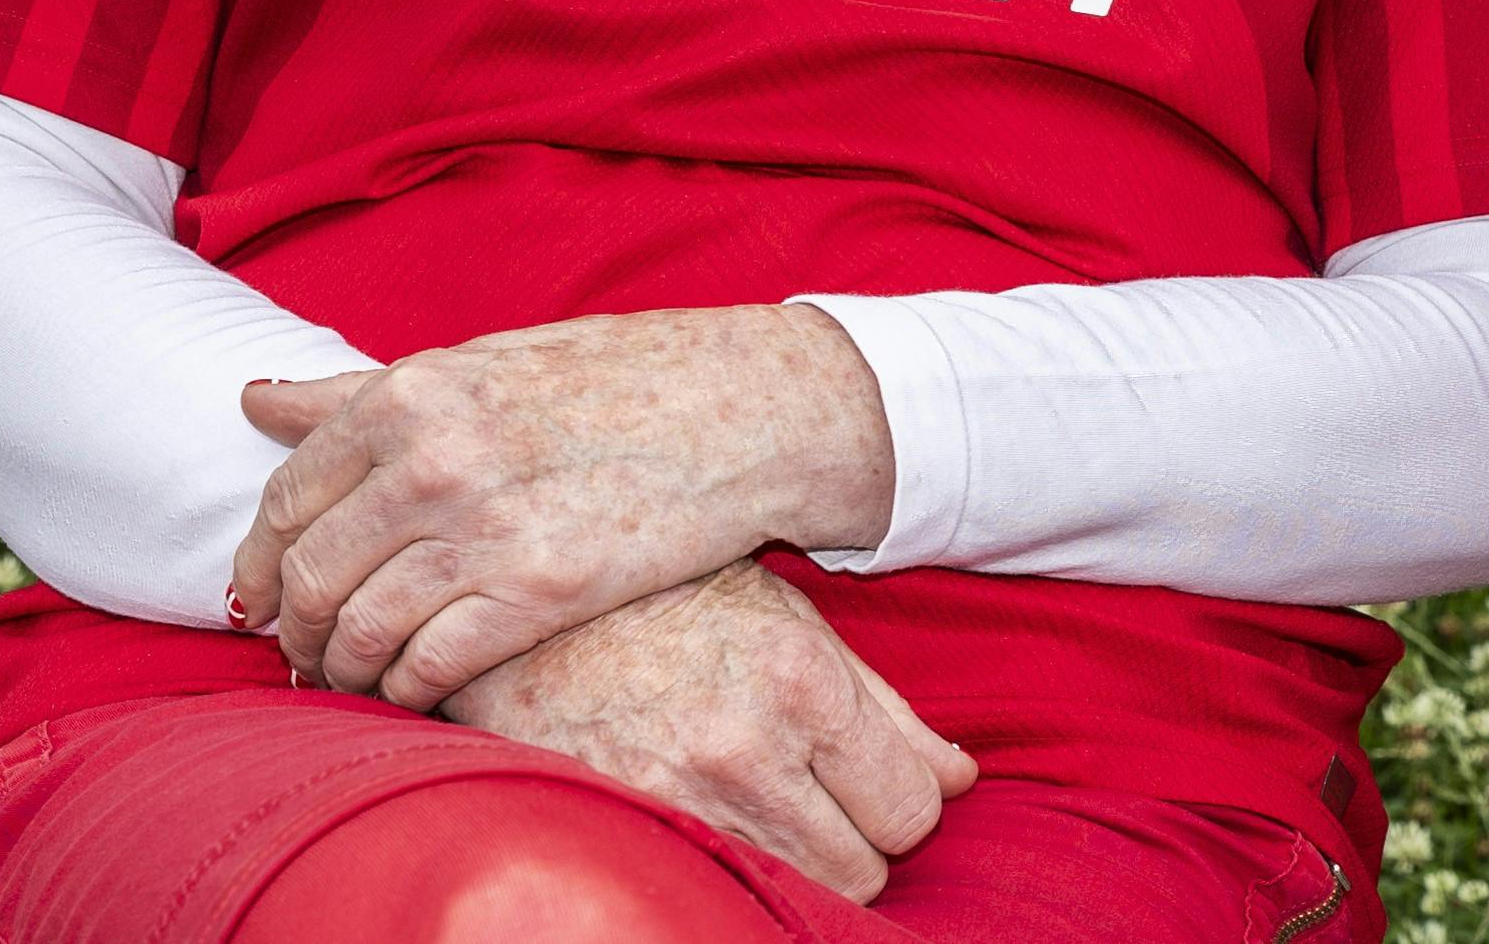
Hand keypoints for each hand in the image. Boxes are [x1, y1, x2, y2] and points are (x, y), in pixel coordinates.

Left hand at [229, 304, 892, 709]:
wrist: (744, 407)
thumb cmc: (615, 379)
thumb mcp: (481, 365)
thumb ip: (362, 394)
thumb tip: (254, 400)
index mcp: (410, 394)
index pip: (286, 500)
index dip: (259, 563)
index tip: (259, 598)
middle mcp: (431, 458)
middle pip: (308, 574)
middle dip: (292, 631)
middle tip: (299, 656)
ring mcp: (483, 527)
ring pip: (359, 629)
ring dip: (341, 671)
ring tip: (351, 683)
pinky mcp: (538, 592)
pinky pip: (427, 666)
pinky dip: (405, 692)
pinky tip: (414, 693)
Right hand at [440, 560, 975, 901]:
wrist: (529, 601)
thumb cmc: (674, 597)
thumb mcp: (792, 621)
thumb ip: (883, 709)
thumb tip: (958, 779)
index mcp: (801, 683)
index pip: (911, 808)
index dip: (902, 800)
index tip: (876, 781)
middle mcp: (745, 751)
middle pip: (862, 870)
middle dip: (855, 840)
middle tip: (817, 793)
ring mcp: (679, 800)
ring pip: (797, 892)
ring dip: (797, 860)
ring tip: (763, 801)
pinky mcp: (626, 828)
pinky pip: (718, 887)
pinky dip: (732, 867)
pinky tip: (717, 818)